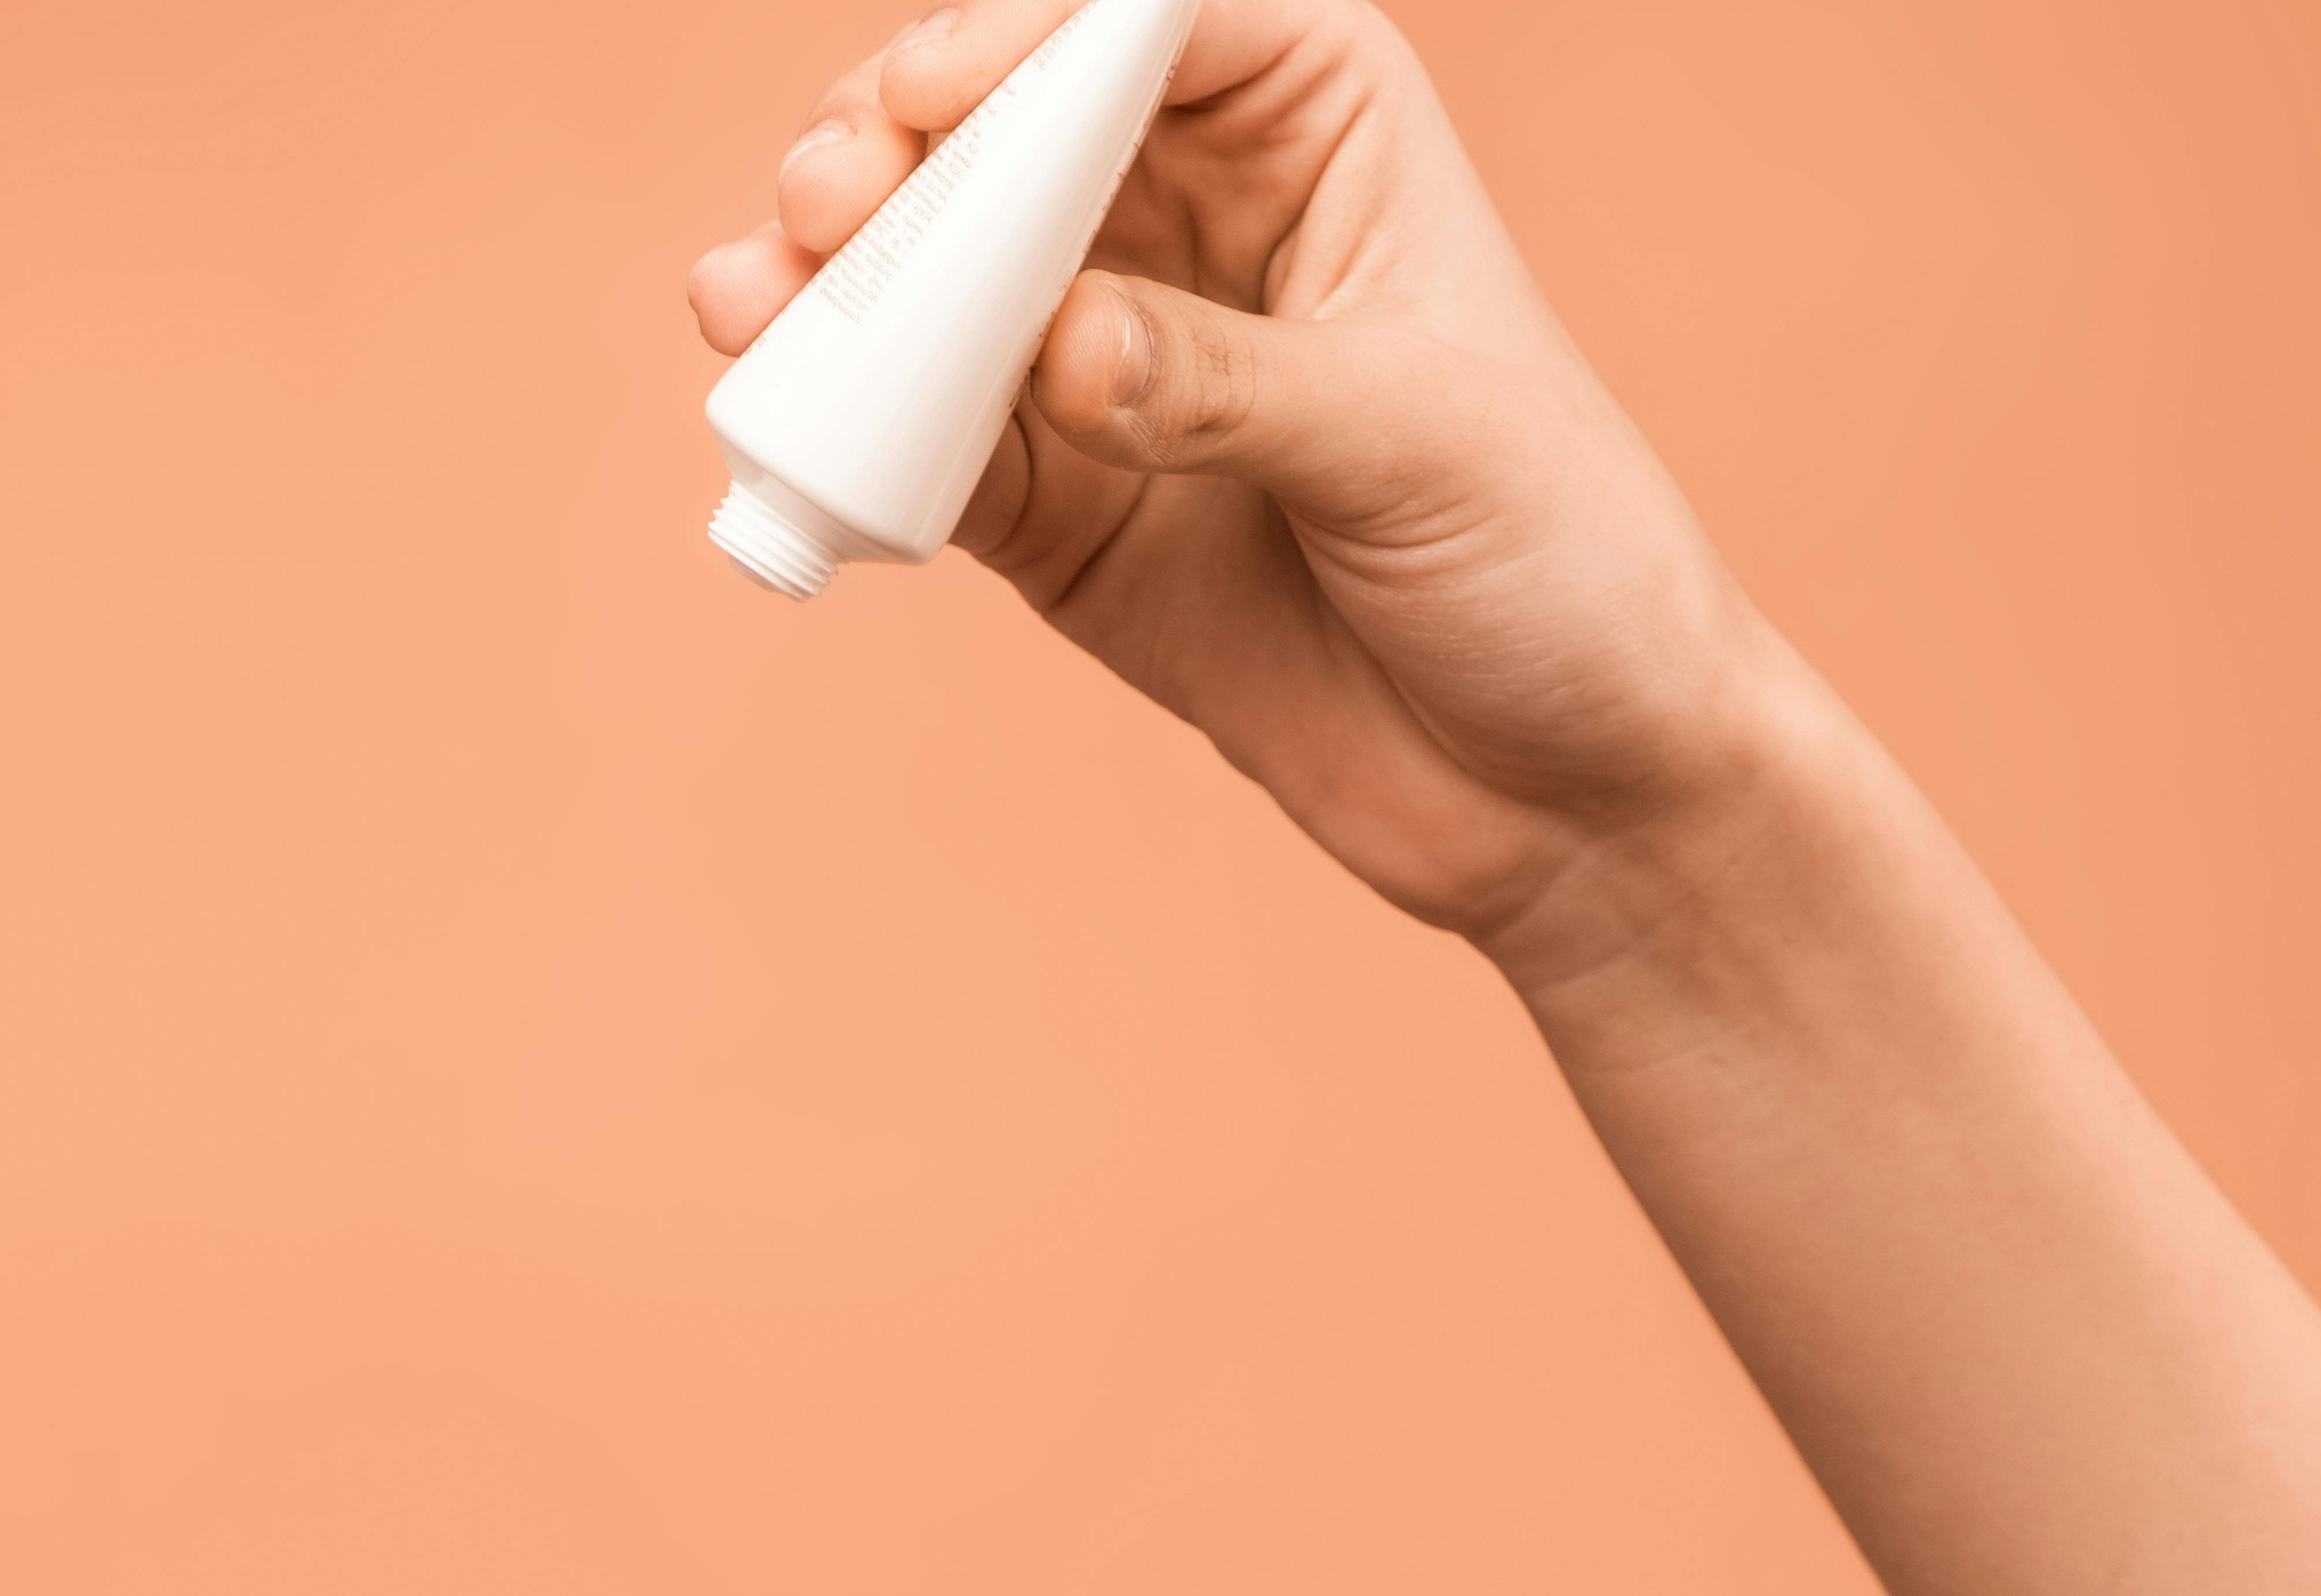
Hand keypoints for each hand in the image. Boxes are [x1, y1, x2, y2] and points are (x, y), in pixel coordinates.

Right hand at [689, 0, 1787, 953]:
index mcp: (1321, 137)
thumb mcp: (1416, 443)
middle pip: (1006, 140)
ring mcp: (1113, 373)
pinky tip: (779, 415)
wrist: (1565, 793)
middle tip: (825, 207)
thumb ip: (1221, 380)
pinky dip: (851, 434)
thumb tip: (1055, 345)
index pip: (1146, 23)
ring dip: (837, 287)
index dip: (1024, 40)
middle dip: (898, 158)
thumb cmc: (1560, 566)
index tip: (928, 97)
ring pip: (938, 287)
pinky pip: (930, 445)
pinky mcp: (1063, 511)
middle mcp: (1199, 230)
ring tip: (754, 301)